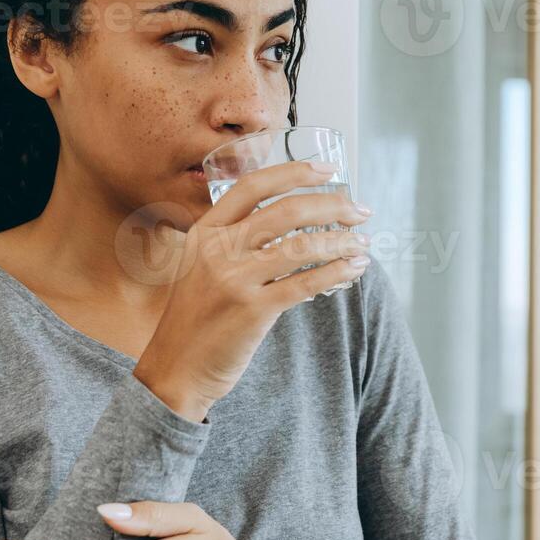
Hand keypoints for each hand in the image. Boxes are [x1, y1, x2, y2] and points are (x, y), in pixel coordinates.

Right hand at [134, 158, 373, 421]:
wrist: (175, 368)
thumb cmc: (196, 319)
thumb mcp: (201, 267)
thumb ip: (235, 243)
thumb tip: (294, 223)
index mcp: (205, 232)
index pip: (253, 185)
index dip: (294, 172)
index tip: (328, 170)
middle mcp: (218, 249)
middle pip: (285, 210)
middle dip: (332, 205)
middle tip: (360, 210)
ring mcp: (234, 279)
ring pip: (301, 245)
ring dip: (341, 240)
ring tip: (363, 242)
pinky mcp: (253, 310)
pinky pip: (306, 282)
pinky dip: (336, 271)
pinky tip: (354, 268)